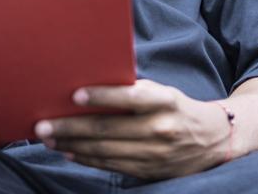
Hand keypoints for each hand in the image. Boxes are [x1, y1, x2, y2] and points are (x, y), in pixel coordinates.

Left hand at [34, 79, 231, 180]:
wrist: (214, 139)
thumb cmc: (179, 108)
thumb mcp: (164, 92)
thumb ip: (135, 91)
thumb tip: (93, 88)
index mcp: (165, 101)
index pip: (130, 98)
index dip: (102, 97)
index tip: (75, 96)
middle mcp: (160, 128)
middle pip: (108, 130)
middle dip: (71, 128)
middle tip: (43, 126)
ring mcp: (154, 153)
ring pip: (105, 150)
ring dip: (73, 145)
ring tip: (49, 139)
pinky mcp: (149, 170)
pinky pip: (111, 165)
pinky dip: (88, 159)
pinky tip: (70, 152)